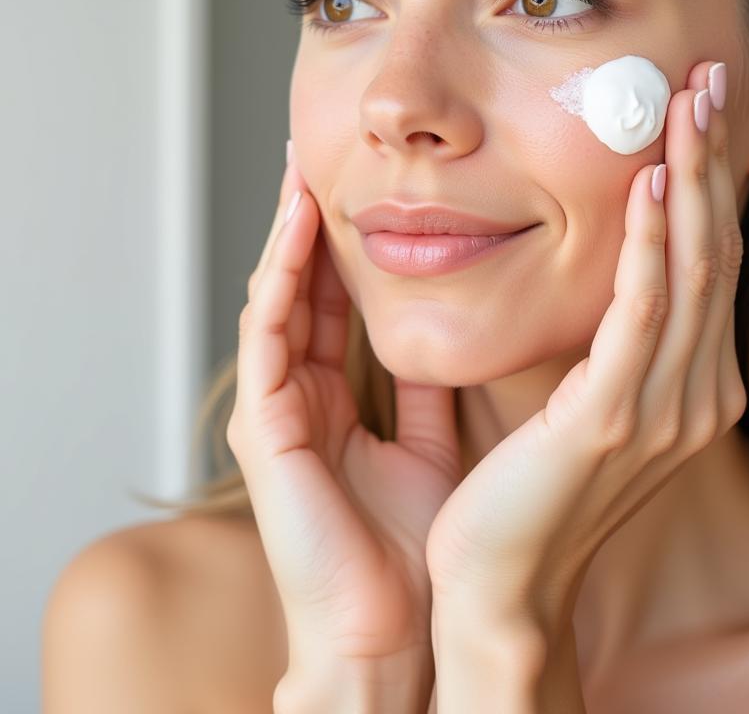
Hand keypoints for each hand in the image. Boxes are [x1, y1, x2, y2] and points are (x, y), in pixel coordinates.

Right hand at [226, 146, 462, 683]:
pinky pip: (271, 334)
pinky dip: (285, 276)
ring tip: (305, 167)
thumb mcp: (428, 440)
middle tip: (327, 155)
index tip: (371, 189)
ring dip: (290, 231)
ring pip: (279, 297)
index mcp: (334, 398)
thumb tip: (449, 336)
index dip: (349, 244)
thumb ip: (426, 388)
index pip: (336, 301)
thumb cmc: (412, 544)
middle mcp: (298, 394)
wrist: (397, 627)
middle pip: (303, 288)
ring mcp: (277, 406)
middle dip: (312, 223)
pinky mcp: (265, 424)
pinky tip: (301, 226)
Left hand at [424, 60, 746, 634]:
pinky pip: (642, 314)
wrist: (502, 582)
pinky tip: (648, 185)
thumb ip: (613, 338)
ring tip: (688, 102)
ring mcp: (664, 409)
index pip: (710, 261)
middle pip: (714, 249)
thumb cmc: (533, 483)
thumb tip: (609, 264)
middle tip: (712, 78)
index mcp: (691, 386)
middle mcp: (697, 393)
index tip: (699, 111)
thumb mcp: (588, 397)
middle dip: (714, 159)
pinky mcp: (613, 419)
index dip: (710, 182)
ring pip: (690, 268)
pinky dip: (650, 245)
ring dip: (691, 178)